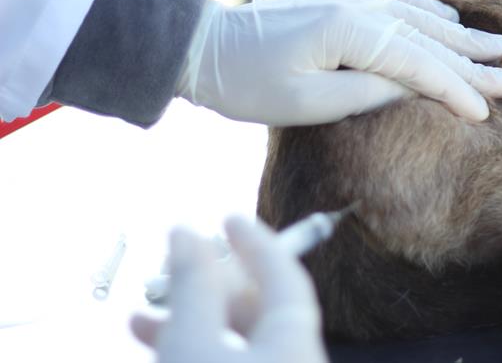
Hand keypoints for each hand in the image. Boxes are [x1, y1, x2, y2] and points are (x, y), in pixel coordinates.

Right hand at [131, 217, 326, 362]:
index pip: (285, 274)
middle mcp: (293, 360)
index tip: (228, 218)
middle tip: (170, 270)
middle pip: (258, 310)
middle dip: (209, 287)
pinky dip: (193, 353)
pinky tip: (153, 350)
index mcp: (297, 342)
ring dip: (190, 324)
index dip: (255, 242)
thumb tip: (186, 233)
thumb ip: (192, 288)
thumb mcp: (193, 344)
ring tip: (138, 320)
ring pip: (234, 343)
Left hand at [175, 0, 501, 124]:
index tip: (487, 112)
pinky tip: (451, 23)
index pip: (419, 64)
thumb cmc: (247, 84)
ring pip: (422, 18)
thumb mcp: (305, 103)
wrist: (204, 44)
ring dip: (462, 36)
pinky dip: (433, 17)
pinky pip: (402, 4)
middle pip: (431, 37)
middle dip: (474, 60)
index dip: (456, 90)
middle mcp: (360, 6)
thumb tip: (414, 88)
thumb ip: (366, 94)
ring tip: (498, 47)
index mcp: (351, 31)